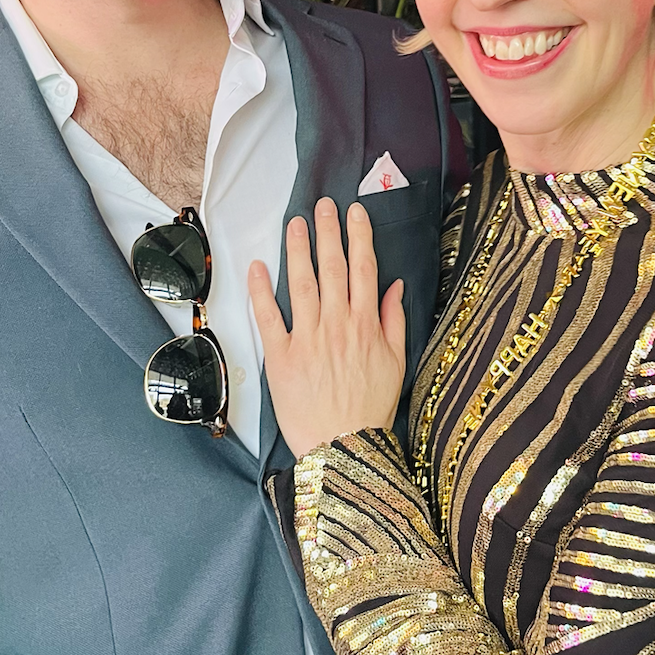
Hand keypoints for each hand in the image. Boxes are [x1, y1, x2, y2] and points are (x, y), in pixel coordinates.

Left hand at [249, 198, 405, 458]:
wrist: (345, 449)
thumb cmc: (371, 409)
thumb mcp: (397, 363)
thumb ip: (394, 321)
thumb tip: (395, 286)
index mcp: (366, 325)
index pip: (363, 269)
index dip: (359, 237)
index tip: (354, 214)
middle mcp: (337, 325)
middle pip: (332, 268)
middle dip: (327, 232)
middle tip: (322, 206)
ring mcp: (307, 338)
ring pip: (301, 284)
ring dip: (297, 250)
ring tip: (295, 224)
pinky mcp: (281, 357)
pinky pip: (268, 317)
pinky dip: (261, 290)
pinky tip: (258, 267)